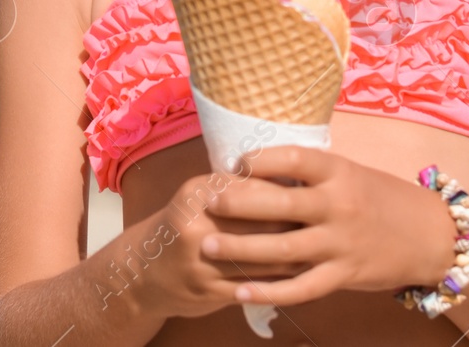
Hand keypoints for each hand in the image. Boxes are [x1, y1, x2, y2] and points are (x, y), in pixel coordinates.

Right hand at [125, 170, 315, 319]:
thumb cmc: (184, 225)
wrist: (143, 272)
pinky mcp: (209, 292)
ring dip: (296, 252)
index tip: (313, 189)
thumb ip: (238, 187)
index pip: (254, 188)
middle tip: (325, 218)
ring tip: (320, 244)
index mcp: (198, 194)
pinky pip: (256, 285)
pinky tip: (300, 272)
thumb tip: (292, 176)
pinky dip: (281, 279)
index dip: (286, 191)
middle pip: (261, 222)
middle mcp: (196, 226)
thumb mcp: (200, 195)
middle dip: (296, 221)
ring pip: (263, 256)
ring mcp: (201, 262)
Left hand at [199, 145, 458, 308]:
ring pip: (282, 249)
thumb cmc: (382, 197)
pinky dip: (268, 292)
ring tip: (207, 246)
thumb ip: (311, 173)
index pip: (293, 158)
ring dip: (241, 249)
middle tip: (207, 203)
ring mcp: (340, 243)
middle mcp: (338, 206)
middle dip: (237, 204)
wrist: (430, 235)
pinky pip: (300, 288)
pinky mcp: (343, 275)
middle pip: (279, 204)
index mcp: (339, 172)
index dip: (259, 159)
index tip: (234, 163)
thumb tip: (259, 167)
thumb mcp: (350, 173)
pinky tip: (240, 291)